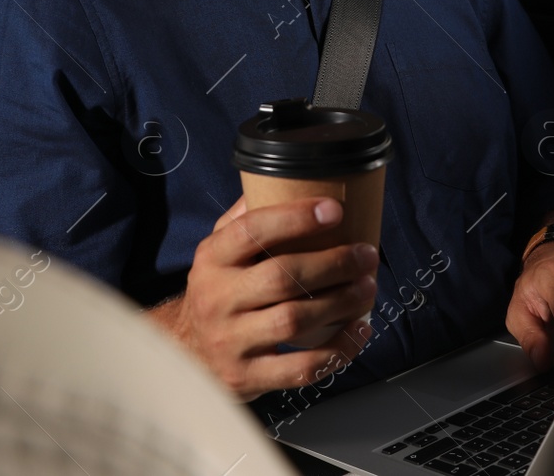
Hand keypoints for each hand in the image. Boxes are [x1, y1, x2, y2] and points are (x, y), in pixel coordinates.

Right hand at [146, 195, 378, 400]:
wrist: (186, 353)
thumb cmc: (217, 292)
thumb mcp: (219, 250)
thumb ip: (246, 217)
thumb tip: (287, 176)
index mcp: (212, 259)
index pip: (252, 232)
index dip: (295, 218)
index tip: (334, 210)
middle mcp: (217, 298)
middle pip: (281, 277)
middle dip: (333, 263)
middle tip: (366, 255)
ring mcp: (230, 340)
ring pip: (293, 320)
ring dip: (340, 302)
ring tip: (367, 288)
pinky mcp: (246, 376)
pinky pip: (299, 367)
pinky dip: (336, 351)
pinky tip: (358, 331)